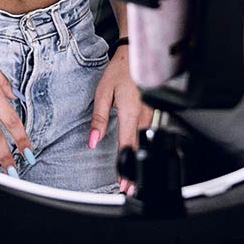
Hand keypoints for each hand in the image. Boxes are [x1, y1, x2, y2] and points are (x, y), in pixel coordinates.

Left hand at [90, 49, 153, 190]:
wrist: (135, 56)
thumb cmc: (119, 71)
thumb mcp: (102, 93)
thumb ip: (98, 119)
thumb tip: (93, 140)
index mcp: (130, 112)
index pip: (127, 146)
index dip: (124, 167)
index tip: (122, 183)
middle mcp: (143, 116)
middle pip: (138, 148)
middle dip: (133, 170)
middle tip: (128, 188)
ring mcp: (150, 114)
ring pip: (143, 142)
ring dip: (137, 159)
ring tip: (131, 177)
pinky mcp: (151, 112)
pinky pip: (145, 133)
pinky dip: (140, 147)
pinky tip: (136, 154)